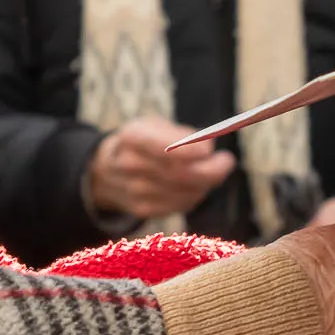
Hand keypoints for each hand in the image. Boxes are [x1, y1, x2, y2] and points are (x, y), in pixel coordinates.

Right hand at [84, 113, 236, 222]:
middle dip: (209, 170)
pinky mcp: (142, 210)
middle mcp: (129, 165)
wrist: (107, 170)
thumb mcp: (153, 125)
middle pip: (178, 174)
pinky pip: (180, 204)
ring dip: (205, 183)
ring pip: (183, 191)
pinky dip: (195, 194)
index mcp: (131, 137)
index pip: (163, 148)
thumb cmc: (142, 142)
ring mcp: (134, 191)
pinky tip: (198, 184)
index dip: (190, 151)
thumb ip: (180, 133)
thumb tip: (208, 146)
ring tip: (213, 169)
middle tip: (226, 162)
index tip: (211, 149)